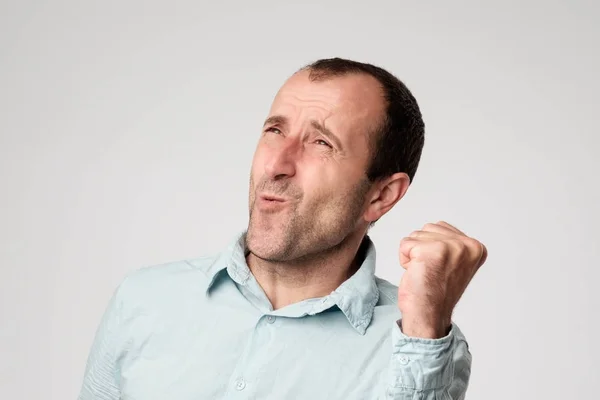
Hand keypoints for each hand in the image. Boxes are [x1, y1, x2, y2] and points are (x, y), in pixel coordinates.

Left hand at [397, 221, 486, 338]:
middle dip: (422, 249)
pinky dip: (404, 259)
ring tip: (424, 272)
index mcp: (476, 248)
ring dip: (413, 254)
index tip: (441, 269)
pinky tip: (416, 273)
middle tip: (431, 272)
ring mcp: (450, 247)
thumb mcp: (455, 263)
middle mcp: (467, 245)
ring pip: (416, 235)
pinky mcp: (431, 252)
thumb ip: (452, 244)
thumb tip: (437, 228)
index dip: (433, 248)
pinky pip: (405, 244)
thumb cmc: (436, 293)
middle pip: (428, 228)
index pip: (441, 227)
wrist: (428, 316)